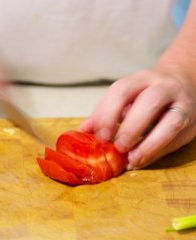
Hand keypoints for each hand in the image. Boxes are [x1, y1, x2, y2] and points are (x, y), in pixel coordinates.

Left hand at [80, 68, 195, 169]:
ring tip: (131, 159)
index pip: (122, 90)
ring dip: (149, 143)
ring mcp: (181, 104)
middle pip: (149, 102)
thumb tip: (83, 130)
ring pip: (171, 122)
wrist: (183, 83)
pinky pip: (176, 138)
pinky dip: (157, 152)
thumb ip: (105, 111)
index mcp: (140, 79)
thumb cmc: (146, 94)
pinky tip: (141, 160)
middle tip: (116, 146)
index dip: (108, 113)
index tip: (100, 135)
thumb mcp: (126, 97)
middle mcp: (162, 87)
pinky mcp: (191, 122)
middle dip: (130, 127)